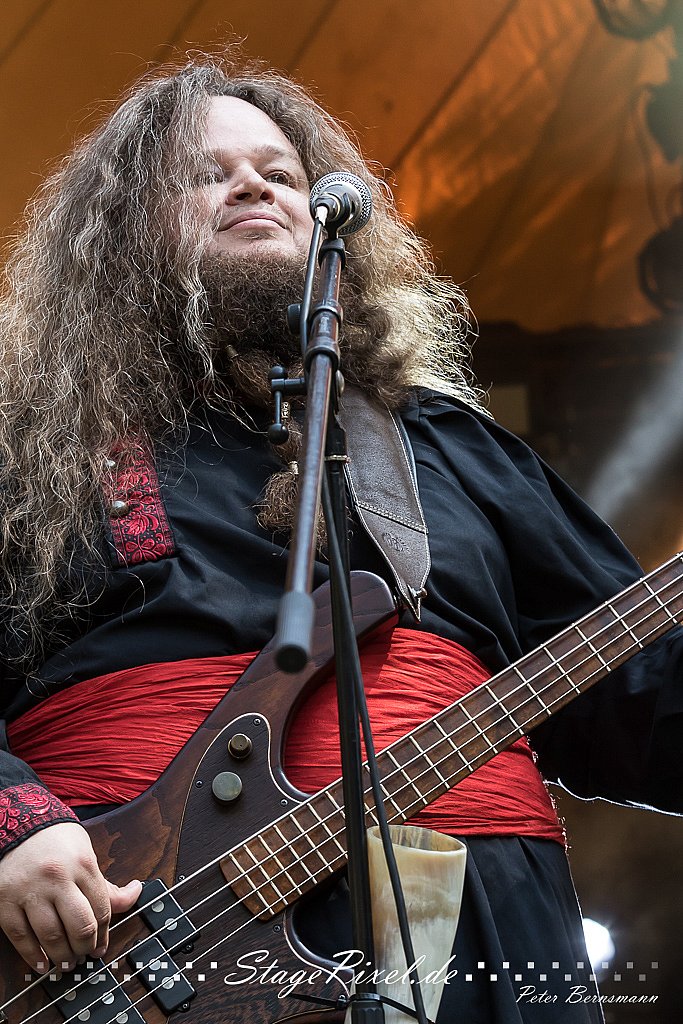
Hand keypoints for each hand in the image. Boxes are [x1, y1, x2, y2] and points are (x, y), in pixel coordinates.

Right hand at [0, 821, 141, 970]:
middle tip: (84, 954)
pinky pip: (21, 937)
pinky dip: (33, 956)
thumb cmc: (56, 840)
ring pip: (51, 936)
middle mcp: (57, 878)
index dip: (104, 934)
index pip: (101, 909)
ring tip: (67, 962)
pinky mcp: (6, 901)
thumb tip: (134, 894)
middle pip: (80, 926)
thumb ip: (105, 883)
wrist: (18, 824)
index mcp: (83, 864)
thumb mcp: (87, 854)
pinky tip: (42, 963)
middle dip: (85, 947)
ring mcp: (30, 891)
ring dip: (62, 956)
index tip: (101, 946)